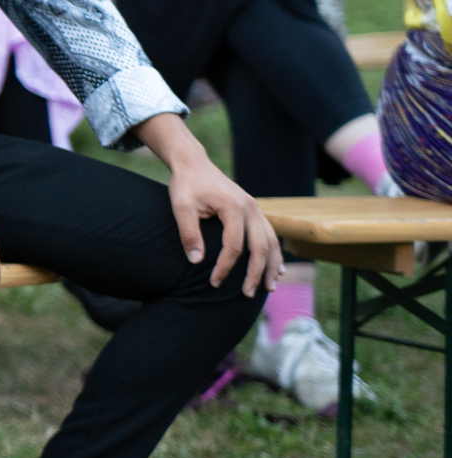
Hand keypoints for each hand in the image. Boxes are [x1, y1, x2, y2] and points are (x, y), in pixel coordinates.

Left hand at [137, 113, 282, 296]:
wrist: (194, 163)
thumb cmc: (185, 185)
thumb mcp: (181, 207)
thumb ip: (188, 233)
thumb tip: (196, 261)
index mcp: (233, 207)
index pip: (234, 246)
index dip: (225, 267)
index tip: (214, 282)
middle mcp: (251, 208)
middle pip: (260, 247)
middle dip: (255, 273)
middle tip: (247, 294)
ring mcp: (255, 209)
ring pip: (272, 242)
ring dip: (272, 266)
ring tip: (269, 288)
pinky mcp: (254, 210)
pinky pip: (270, 234)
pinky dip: (274, 253)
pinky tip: (277, 269)